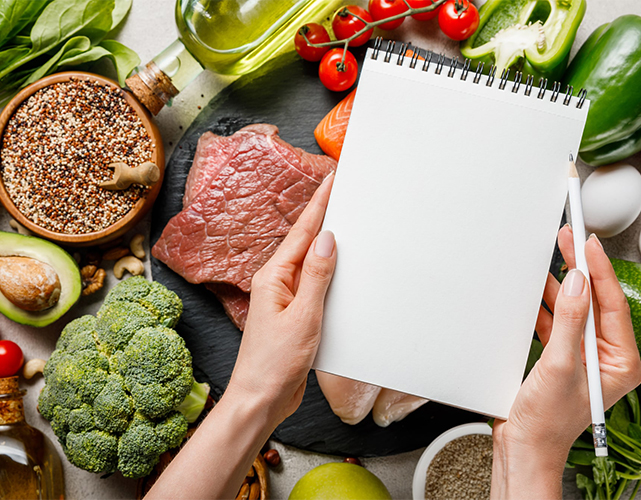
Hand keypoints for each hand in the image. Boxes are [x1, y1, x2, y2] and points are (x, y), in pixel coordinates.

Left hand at [146, 175, 336, 499]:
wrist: (261, 399)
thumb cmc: (275, 363)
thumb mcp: (302, 316)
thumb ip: (316, 276)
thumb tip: (328, 240)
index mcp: (274, 277)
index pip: (302, 233)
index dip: (319, 204)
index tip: (332, 179)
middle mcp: (277, 283)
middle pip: (306, 242)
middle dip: (325, 216)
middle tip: (344, 192)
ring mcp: (285, 299)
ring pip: (312, 264)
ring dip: (329, 245)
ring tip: (348, 223)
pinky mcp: (295, 314)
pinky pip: (315, 284)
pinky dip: (329, 273)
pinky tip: (342, 271)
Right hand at [490, 226, 640, 499]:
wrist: (522, 445)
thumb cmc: (547, 421)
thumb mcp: (561, 365)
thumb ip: (569, 320)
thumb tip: (578, 283)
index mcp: (620, 361)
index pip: (613, 305)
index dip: (600, 271)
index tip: (588, 244)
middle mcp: (605, 356)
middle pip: (594, 301)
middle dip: (581, 271)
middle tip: (569, 239)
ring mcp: (581, 355)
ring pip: (573, 308)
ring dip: (560, 285)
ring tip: (552, 255)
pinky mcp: (560, 356)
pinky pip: (556, 321)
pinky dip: (544, 304)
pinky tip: (536, 287)